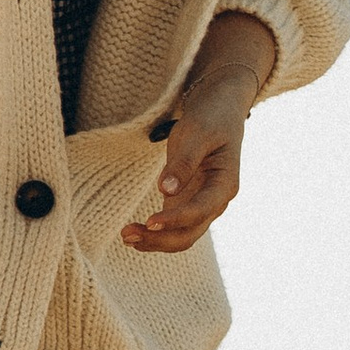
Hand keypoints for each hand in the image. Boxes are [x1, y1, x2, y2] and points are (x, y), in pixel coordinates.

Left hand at [123, 15, 273, 251]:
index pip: (201, 210)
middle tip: (126, 234)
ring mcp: (201, 204)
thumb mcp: (198, 131)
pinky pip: (171, 226)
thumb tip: (165, 191)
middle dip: (159, 239)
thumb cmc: (211, 117)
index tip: (149, 221)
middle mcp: (215, 201)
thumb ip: (184, 162)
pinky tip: (132, 232)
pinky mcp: (186, 201)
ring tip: (124, 235)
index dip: (175, 219)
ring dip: (154, 240)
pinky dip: (153, 232)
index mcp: (226, 184)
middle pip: (190, 234)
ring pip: (180, 236)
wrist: (218, 109)